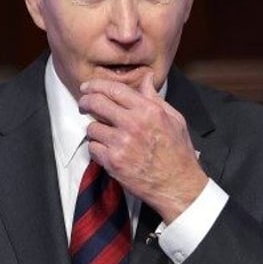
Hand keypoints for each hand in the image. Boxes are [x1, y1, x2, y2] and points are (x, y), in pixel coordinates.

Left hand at [78, 73, 208, 222]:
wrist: (178, 185)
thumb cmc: (178, 153)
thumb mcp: (174, 119)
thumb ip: (155, 97)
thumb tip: (146, 78)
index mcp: (148, 110)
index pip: (114, 89)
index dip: (96, 85)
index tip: (87, 87)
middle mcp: (133, 124)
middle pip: (96, 103)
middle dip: (86, 101)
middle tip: (84, 104)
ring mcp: (121, 143)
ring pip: (92, 127)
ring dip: (95, 130)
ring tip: (104, 135)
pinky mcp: (113, 162)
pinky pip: (93, 148)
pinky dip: (97, 149)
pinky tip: (108, 150)